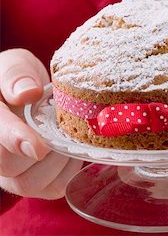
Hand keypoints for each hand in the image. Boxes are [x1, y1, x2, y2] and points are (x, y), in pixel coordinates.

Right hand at [0, 49, 82, 198]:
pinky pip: (52, 188)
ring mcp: (10, 172)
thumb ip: (16, 75)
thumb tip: (28, 92)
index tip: (37, 146)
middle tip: (63, 126)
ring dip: (57, 160)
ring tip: (67, 134)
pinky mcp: (32, 182)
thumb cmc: (19, 77)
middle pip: (10, 166)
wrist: (27, 92)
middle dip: (44, 148)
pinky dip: (69, 169)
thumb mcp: (15, 64)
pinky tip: (72, 147)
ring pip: (30, 183)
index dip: (16, 140)